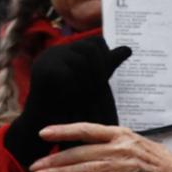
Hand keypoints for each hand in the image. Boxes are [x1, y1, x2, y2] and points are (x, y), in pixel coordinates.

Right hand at [2, 40, 130, 166]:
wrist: (45, 129)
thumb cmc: (70, 108)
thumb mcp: (93, 83)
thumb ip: (107, 66)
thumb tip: (128, 49)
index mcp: (68, 51)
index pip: (95, 42)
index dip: (105, 58)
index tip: (104, 79)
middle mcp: (57, 51)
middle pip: (90, 48)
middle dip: (99, 70)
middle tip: (96, 90)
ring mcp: (47, 59)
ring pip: (80, 60)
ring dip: (87, 81)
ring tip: (84, 96)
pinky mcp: (43, 71)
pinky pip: (67, 73)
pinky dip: (74, 88)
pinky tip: (71, 99)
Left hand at [32, 123, 171, 171]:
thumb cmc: (160, 163)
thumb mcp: (136, 144)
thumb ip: (114, 143)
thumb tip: (90, 145)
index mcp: (121, 133)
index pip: (86, 129)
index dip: (63, 130)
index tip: (43, 132)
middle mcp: (120, 146)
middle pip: (80, 151)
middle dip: (53, 158)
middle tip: (33, 165)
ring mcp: (123, 164)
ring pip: (84, 166)